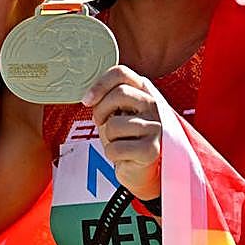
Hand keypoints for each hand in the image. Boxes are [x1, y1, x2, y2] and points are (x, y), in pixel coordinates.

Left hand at [83, 66, 161, 200]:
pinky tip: (124, 156)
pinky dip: (112, 154)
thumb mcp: (117, 112)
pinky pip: (116, 148)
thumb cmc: (126, 138)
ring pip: (114, 124)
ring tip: (119, 142)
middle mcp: (155, 105)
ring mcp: (157, 127)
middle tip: (101, 123)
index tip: (87, 100)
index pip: (122, 73)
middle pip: (119, 94)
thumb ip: (108, 97)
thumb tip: (89, 97)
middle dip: (100, 111)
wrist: (142, 170)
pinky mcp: (152, 150)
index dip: (100, 84)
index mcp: (145, 91)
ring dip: (108, 138)